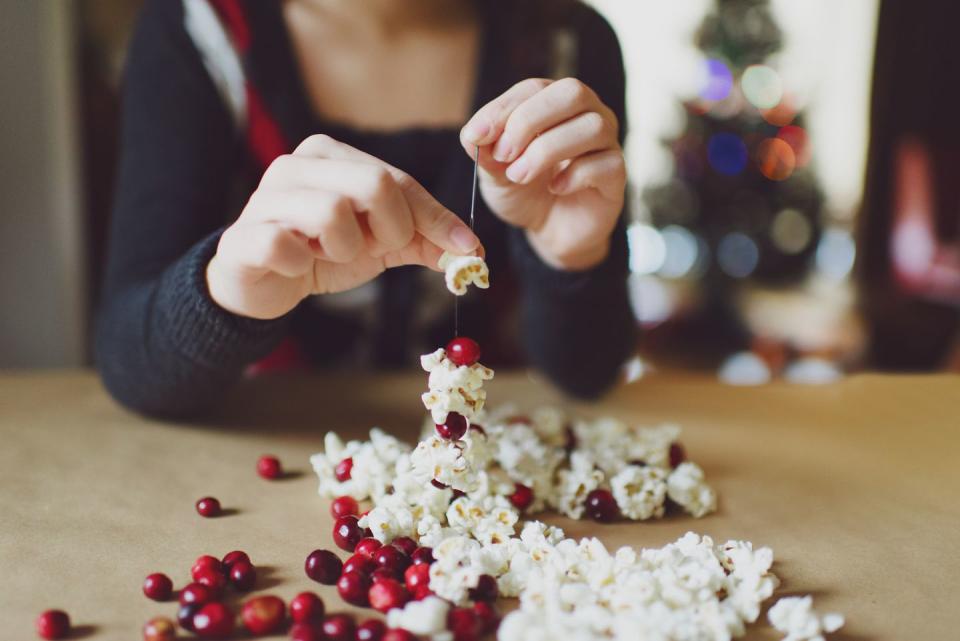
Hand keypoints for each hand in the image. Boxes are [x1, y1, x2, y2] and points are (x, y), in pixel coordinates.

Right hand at [207, 135, 480, 318]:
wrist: (263, 283)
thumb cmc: (322, 253)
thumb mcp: (380, 244)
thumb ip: (422, 239)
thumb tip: (471, 249)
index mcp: (331, 156)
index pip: (399, 179)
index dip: (435, 216)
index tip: (466, 248)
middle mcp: (296, 165)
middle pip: (374, 183)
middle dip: (390, 229)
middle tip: (375, 249)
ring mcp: (265, 197)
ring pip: (332, 212)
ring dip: (345, 249)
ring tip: (327, 255)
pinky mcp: (244, 235)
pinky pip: (285, 245)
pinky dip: (301, 264)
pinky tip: (296, 265)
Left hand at [460, 78, 625, 270]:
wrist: (548, 230)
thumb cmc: (524, 191)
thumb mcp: (494, 172)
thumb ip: (485, 151)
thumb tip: (474, 134)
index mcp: (554, 103)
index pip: (534, 88)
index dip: (503, 109)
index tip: (476, 137)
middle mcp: (586, 114)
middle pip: (572, 93)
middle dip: (529, 120)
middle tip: (504, 154)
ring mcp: (606, 142)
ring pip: (592, 126)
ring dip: (547, 150)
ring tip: (520, 175)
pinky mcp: (616, 174)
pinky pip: (605, 163)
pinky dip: (575, 175)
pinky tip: (556, 187)